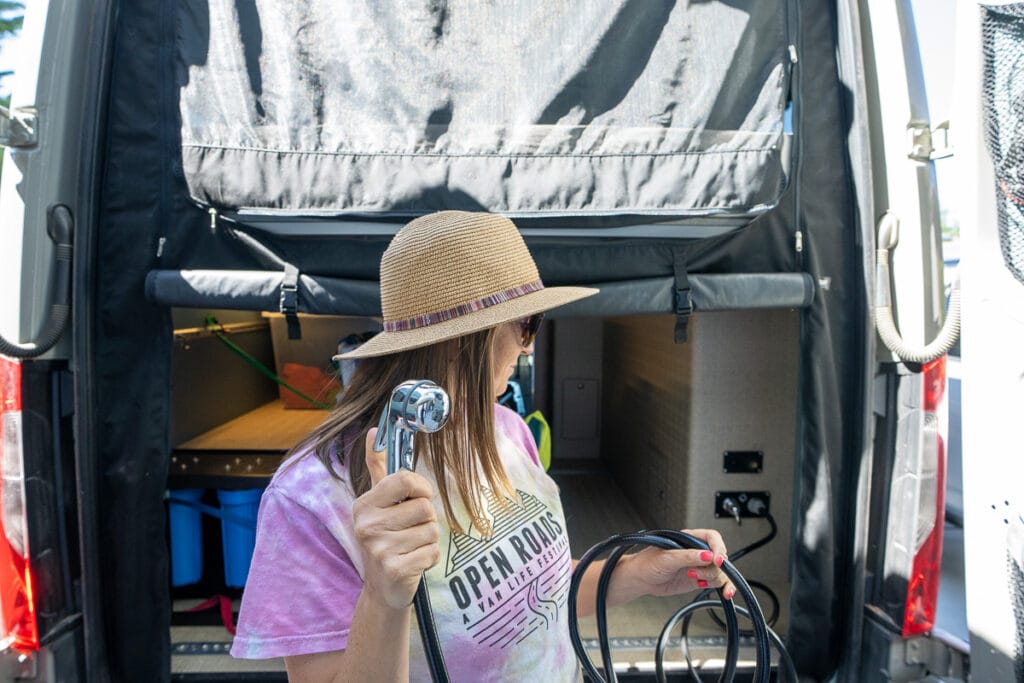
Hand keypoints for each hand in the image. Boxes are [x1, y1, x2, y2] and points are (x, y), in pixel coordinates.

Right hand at [351, 428, 441, 609]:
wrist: (383, 588)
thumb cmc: (386, 536)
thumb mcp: (378, 502)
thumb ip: (377, 466)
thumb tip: (374, 431)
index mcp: (364, 504)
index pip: (405, 479)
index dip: (421, 487)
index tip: (418, 497)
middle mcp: (367, 525)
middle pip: (425, 507)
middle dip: (426, 518)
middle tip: (411, 529)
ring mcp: (379, 548)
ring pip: (432, 530)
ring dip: (428, 539)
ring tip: (411, 546)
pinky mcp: (395, 569)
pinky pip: (433, 552)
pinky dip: (430, 557)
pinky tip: (414, 561)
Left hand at [622, 529, 735, 599]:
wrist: (640, 580)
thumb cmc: (647, 563)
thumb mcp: (666, 558)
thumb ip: (687, 557)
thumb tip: (707, 555)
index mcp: (689, 539)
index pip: (712, 538)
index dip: (718, 548)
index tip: (717, 560)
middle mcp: (696, 551)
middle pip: (720, 556)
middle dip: (713, 567)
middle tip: (697, 573)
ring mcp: (699, 566)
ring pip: (720, 571)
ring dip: (712, 578)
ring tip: (694, 579)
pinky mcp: (700, 579)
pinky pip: (717, 582)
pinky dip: (724, 587)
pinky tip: (725, 593)